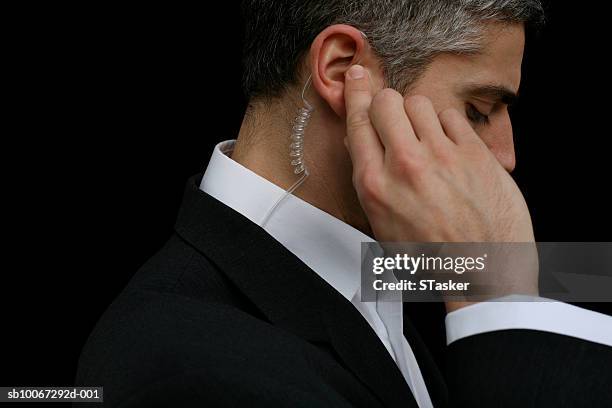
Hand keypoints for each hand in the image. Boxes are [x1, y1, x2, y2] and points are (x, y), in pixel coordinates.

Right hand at [343, 65, 534, 243]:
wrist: (483, 272)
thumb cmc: (431, 257)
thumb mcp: (383, 226)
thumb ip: (369, 181)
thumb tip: (361, 142)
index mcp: (374, 186)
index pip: (357, 123)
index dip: (355, 94)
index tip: (357, 77)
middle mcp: (404, 165)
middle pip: (386, 101)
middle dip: (387, 104)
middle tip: (396, 120)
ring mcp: (441, 156)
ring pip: (418, 102)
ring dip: (418, 115)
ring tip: (426, 138)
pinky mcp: (473, 153)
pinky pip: (451, 115)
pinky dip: (447, 126)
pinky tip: (451, 148)